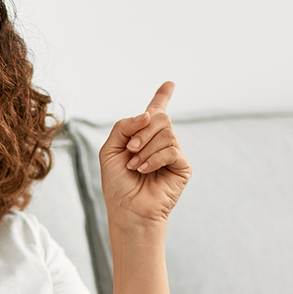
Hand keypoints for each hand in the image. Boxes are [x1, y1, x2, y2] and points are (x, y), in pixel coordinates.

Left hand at [98, 81, 191, 230]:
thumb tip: (148, 115)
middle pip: (160, 117)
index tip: (170, 83)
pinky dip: (154, 159)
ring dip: (145, 149)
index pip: (155, 111)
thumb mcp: (110, 150)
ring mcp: (173, 153)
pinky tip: (144, 170)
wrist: (127, 210)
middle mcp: (160, 142)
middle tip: (130, 149)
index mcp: (143, 136)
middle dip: (142, 131)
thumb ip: (123, 126)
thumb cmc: (118, 184)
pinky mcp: (182, 167)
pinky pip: (172, 150)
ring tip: (135, 166)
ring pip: (165, 133)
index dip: (162, 96)